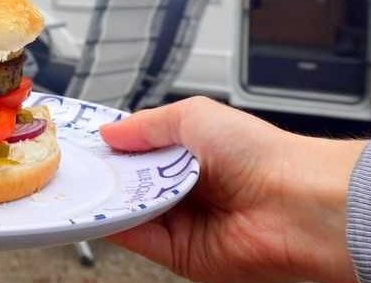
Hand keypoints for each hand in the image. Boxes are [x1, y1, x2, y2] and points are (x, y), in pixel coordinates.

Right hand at [99, 97, 365, 282]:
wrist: (297, 203)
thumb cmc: (262, 154)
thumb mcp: (195, 116)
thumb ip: (147, 125)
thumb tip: (111, 132)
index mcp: (193, 152)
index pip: (141, 150)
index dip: (113, 146)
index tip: (84, 141)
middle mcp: (187, 188)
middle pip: (130, 182)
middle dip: (103, 172)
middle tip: (73, 163)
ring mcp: (183, 222)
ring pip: (128, 210)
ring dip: (104, 198)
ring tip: (77, 182)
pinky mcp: (180, 254)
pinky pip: (137, 238)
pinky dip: (113, 225)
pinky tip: (96, 209)